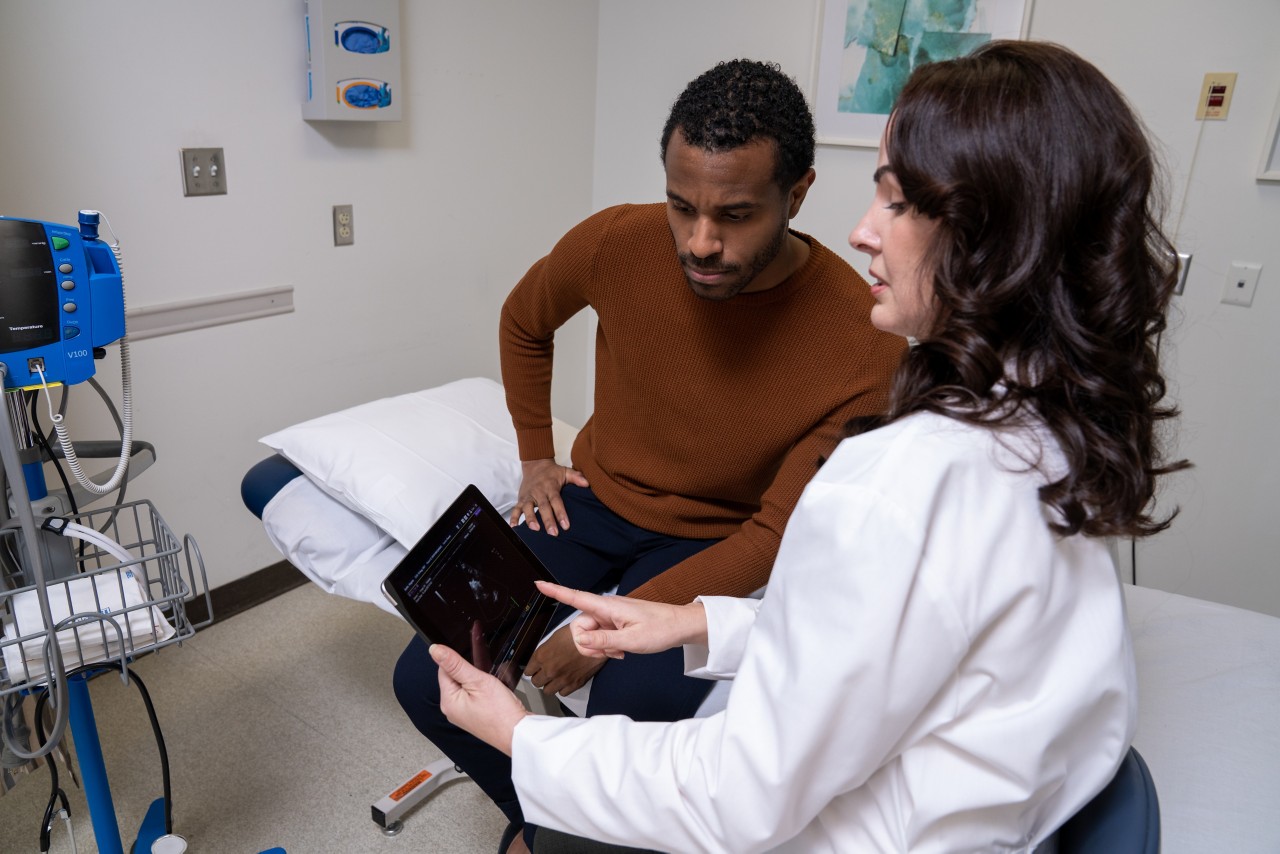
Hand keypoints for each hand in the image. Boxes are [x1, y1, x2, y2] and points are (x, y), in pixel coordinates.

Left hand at [431, 644, 529, 755]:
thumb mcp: (477, 681)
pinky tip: (492, 696)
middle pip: (455, 678)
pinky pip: (474, 696)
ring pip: (466, 686)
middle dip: (470, 673)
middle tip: (484, 681)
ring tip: (490, 690)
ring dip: (478, 682)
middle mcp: (452, 710)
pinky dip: (483, 691)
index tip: (474, 666)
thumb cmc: (501, 714)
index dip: (460, 662)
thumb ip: (455, 664)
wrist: (518, 734)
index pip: (443, 670)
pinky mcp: (474, 716)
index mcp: (448, 701)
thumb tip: (435, 650)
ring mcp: (463, 715)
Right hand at [509, 459, 588, 535]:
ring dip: (530, 519)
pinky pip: (516, 508)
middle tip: (553, 533)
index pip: (556, 501)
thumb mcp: (566, 472)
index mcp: (551, 487)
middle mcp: (539, 492)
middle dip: (548, 520)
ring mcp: (528, 496)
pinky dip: (514, 517)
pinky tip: (514, 528)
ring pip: (527, 508)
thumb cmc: (552, 472)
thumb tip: (587, 484)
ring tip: (535, 529)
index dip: (561, 513)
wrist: (535, 464)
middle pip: (543, 507)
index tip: (566, 526)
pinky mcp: (521, 498)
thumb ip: (577, 477)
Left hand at [523, 625, 605, 696]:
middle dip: (539, 678)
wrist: (596, 637)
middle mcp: (550, 669)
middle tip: (544, 674)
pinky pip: (562, 693)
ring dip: (550, 685)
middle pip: (536, 682)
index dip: (531, 670)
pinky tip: (565, 681)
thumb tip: (541, 657)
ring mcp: (562, 678)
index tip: (534, 670)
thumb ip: (545, 650)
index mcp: (542, 656)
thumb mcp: (555, 637)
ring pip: (547, 691)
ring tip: (554, 679)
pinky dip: (563, 688)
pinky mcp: (575, 684)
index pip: (528, 671)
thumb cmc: (577, 634)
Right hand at [537, 581, 708, 658]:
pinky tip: (621, 651)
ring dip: (600, 647)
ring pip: (591, 634)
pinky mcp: (616, 623)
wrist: (679, 626)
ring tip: (619, 651)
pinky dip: (607, 646)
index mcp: (608, 607)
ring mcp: (611, 616)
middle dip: (589, 644)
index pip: (576, 597)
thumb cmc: (660, 629)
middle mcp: (607, 608)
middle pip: (581, 627)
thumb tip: (580, 639)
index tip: (538, 584)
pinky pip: (601, 636)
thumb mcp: (631, 640)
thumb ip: (603, 640)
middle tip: (609, 653)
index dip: (555, 592)